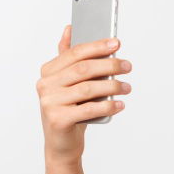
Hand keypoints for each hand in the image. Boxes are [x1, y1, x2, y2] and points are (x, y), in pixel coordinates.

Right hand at [36, 24, 132, 164]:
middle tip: (127, 66)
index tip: (117, 43)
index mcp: (48, 71)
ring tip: (127, 87)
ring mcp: (50, 102)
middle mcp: (45, 85)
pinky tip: (120, 104)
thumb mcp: (69, 83)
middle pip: (83, 69)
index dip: (97, 46)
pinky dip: (108, 106)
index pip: (75, 53)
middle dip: (109, 65)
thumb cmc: (70, 110)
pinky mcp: (58, 120)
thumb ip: (68, 58)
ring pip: (88, 89)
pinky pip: (89, 109)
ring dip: (112, 87)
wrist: (62, 144)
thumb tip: (70, 28)